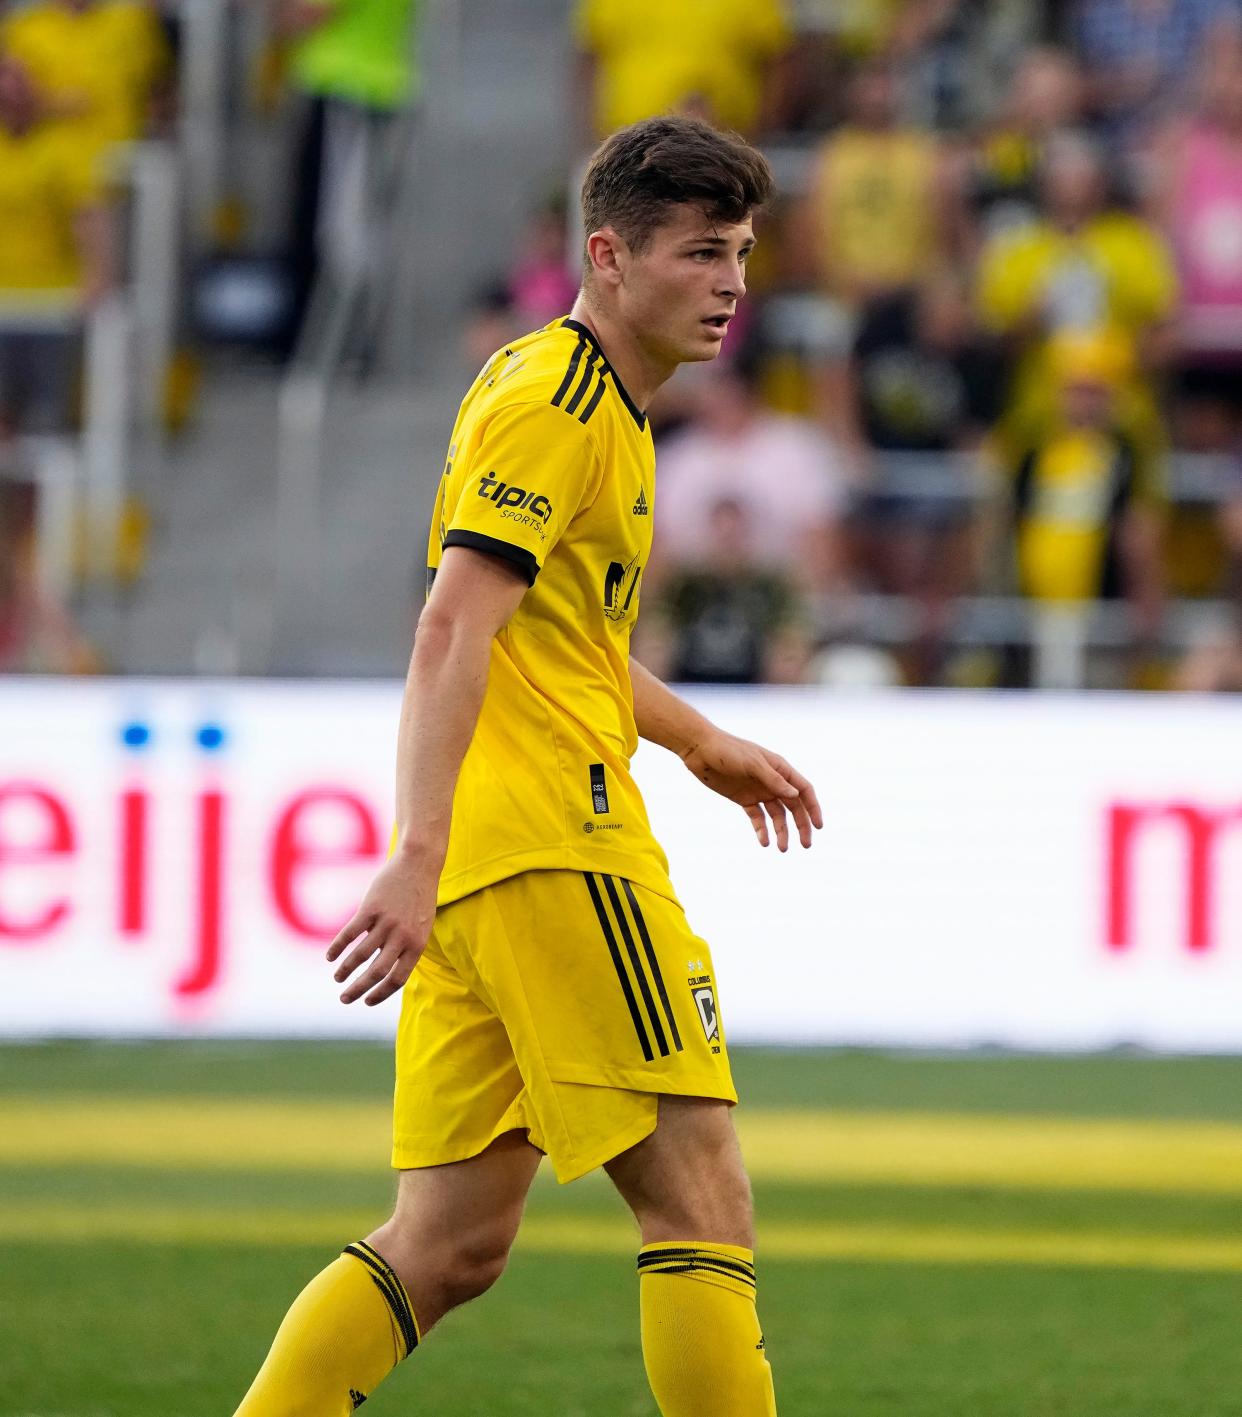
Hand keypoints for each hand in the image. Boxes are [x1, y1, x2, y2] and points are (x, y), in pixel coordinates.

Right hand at [325, 851, 437, 1005]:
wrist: (419, 865)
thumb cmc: (419, 899)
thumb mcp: (421, 927)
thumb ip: (405, 948)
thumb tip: (384, 972)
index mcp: (417, 945)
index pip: (397, 979)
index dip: (380, 994)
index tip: (367, 1001)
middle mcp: (402, 936)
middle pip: (377, 972)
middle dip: (358, 989)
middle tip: (344, 999)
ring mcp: (386, 922)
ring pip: (361, 955)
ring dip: (346, 970)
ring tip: (338, 978)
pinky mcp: (371, 908)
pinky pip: (350, 933)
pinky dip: (338, 947)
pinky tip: (330, 957)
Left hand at [681, 729, 822, 851]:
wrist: (700, 750)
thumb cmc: (728, 750)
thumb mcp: (752, 764)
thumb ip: (773, 780)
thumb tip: (796, 795)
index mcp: (780, 769)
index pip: (804, 790)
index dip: (813, 808)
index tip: (818, 826)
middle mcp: (772, 781)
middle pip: (793, 806)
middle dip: (801, 825)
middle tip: (805, 845)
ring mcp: (759, 791)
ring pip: (776, 815)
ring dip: (781, 831)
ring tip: (782, 848)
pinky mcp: (744, 799)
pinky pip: (757, 817)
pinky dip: (761, 830)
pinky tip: (763, 842)